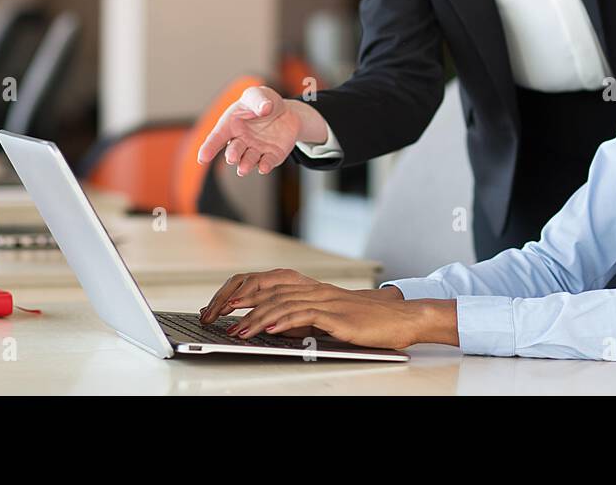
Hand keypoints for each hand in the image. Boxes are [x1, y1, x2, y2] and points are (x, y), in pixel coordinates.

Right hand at [196, 84, 298, 174]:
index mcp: (231, 125)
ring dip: (245, 165)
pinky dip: (265, 166)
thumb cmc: (264, 103)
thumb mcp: (258, 95)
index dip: (209, 148)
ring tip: (243, 169)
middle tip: (232, 158)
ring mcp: (256, 150)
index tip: (202, 158)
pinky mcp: (271, 156)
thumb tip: (265, 108)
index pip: (217, 137)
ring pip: (248, 160)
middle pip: (233, 151)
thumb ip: (259, 100)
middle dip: (232, 155)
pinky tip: (263, 168)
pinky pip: (267, 163)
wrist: (286, 112)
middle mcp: (241, 141)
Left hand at [205, 274, 449, 349]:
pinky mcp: (338, 316)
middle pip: (268, 290)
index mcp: (310, 287)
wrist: (400, 319)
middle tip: (215, 318)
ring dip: (256, 319)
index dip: (240, 291)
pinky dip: (284, 322)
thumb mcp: (325, 318)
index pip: (267, 281)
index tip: (218, 306)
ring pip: (282, 303)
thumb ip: (300, 317)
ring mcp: (327, 300)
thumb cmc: (364, 322)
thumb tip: (269, 327)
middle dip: (238, 304)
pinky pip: (306, 315)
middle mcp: (315, 289)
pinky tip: (270, 331)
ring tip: (236, 333)